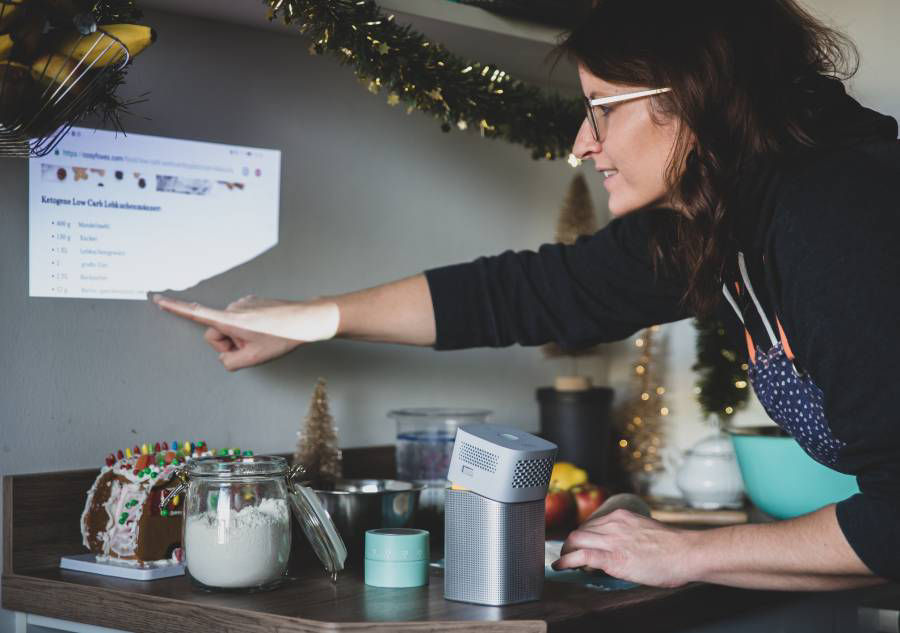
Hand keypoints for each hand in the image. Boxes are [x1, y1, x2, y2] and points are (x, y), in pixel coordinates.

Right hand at [152, 294, 338, 370]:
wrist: (308, 320)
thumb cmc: (283, 336)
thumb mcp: (254, 358)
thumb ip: (230, 362)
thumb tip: (225, 356)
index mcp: (230, 320)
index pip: (195, 313)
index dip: (173, 307)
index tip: (156, 298)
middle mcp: (233, 307)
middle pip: (216, 332)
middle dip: (228, 344)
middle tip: (251, 348)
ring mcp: (244, 303)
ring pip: (230, 327)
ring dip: (240, 337)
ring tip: (263, 339)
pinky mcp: (253, 303)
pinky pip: (242, 321)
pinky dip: (249, 329)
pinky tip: (266, 331)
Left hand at [552, 509, 697, 587]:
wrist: (687, 553)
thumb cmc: (674, 548)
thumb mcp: (646, 532)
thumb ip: (629, 536)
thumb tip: (621, 549)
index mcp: (622, 517)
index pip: (592, 523)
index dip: (583, 535)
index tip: (580, 544)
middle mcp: (613, 524)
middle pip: (580, 530)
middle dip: (570, 543)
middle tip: (568, 554)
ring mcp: (612, 540)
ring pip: (576, 540)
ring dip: (566, 552)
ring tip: (563, 562)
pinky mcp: (613, 558)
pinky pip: (582, 556)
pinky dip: (567, 561)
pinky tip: (560, 567)